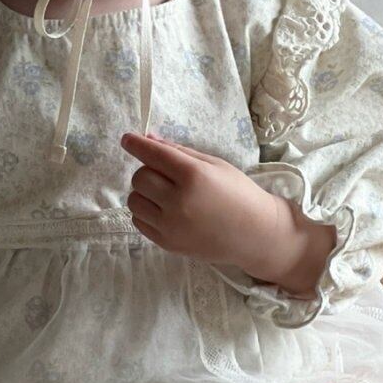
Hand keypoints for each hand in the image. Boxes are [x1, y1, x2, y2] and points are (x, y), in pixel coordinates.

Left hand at [120, 129, 286, 275]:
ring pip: (134, 200)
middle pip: (139, 177)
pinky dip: (146, 212)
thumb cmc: (238, 193)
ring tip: (164, 194)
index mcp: (193, 176)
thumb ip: (179, 152)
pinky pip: (139, 221)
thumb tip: (149, 140)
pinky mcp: (167, 243)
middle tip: (164, 174)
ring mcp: (171, 226)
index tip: (127, 139)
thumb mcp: (215, 164)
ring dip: (144, 193)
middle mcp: (178, 201)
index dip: (136, 144)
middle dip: (147, 171)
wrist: (255, 234)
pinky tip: (164, 210)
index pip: (153, 155)